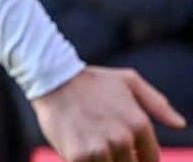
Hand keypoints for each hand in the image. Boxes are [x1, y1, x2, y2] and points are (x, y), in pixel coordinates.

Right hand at [32, 66, 184, 161]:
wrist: (52, 78)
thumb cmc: (92, 80)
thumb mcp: (129, 82)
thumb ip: (158, 104)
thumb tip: (180, 125)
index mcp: (139, 123)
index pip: (150, 158)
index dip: (139, 158)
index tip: (127, 152)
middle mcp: (122, 138)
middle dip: (119, 159)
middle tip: (103, 143)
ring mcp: (99, 148)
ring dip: (102, 160)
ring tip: (90, 142)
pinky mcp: (77, 156)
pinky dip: (86, 161)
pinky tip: (78, 149)